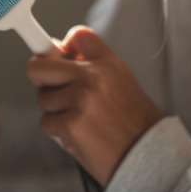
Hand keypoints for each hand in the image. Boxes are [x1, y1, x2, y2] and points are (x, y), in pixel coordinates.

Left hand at [26, 25, 163, 185]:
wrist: (149, 155)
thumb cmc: (136, 125)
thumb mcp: (122, 83)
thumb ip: (93, 69)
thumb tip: (58, 61)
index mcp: (109, 64)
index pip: (78, 36)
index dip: (63, 48)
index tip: (59, 57)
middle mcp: (93, 77)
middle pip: (41, 66)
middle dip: (41, 79)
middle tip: (51, 89)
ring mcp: (81, 99)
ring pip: (43, 99)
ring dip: (54, 112)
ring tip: (78, 119)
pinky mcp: (71, 124)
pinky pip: (47, 123)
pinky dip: (57, 132)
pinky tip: (78, 134)